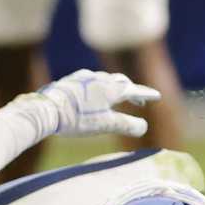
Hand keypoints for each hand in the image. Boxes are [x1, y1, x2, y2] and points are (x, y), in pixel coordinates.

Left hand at [29, 69, 159, 139]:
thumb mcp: (105, 125)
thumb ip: (126, 125)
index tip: (157, 96)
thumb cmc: (77, 118)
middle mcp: (99, 79)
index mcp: (110, 89)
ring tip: (115, 98)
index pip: (134, 90)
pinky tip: (92, 95)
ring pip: (105, 80)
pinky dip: (99, 87)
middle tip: (138, 101)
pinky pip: (91, 81)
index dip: (146, 94)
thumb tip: (144, 127)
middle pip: (121, 82)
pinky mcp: (71, 80)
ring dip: (114, 88)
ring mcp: (84, 77)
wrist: (47, 109)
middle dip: (131, 90)